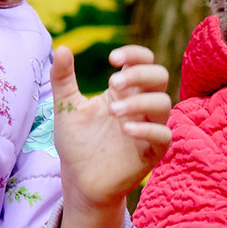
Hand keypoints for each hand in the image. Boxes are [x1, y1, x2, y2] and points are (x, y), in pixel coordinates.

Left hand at [52, 41, 171, 227]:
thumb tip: (62, 47)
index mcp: (123, 91)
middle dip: (140, 73)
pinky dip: (148, 128)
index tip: (113, 59)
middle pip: (160, 76)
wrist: (79, 180)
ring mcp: (148, 127)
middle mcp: (140, 105)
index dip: (135, 55)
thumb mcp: (66, 108)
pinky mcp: (152, 152)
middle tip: (112, 82)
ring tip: (113, 112)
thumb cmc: (76, 143)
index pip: (144, 61)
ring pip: (164, 103)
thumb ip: (63, 79)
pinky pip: (164, 135)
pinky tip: (125, 129)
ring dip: (140, 101)